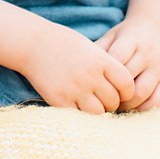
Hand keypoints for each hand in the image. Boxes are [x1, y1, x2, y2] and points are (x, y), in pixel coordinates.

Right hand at [20, 25, 135, 113]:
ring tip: (91, 104)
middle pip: (114, 101)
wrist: (31, 43)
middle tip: (104, 99)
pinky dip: (80, 113)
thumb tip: (121, 87)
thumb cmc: (62, 42)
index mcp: (101, 60)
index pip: (127, 84)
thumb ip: (105, 65)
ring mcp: (75, 89)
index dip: (127, 91)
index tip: (121, 92)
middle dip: (112, 103)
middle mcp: (90, 76)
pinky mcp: (60, 100)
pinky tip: (76, 105)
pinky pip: (79, 116)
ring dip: (98, 111)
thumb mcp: (89, 47)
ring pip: (99, 113)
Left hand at [96, 16, 159, 111]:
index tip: (93, 83)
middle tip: (100, 100)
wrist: (158, 28)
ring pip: (142, 93)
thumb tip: (79, 67)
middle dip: (112, 92)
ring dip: (126, 104)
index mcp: (132, 40)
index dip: (104, 74)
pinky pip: (157, 100)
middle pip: (128, 79)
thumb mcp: (113, 35)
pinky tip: (131, 109)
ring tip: (114, 106)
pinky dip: (142, 109)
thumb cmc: (127, 35)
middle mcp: (148, 54)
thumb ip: (99, 49)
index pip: (117, 59)